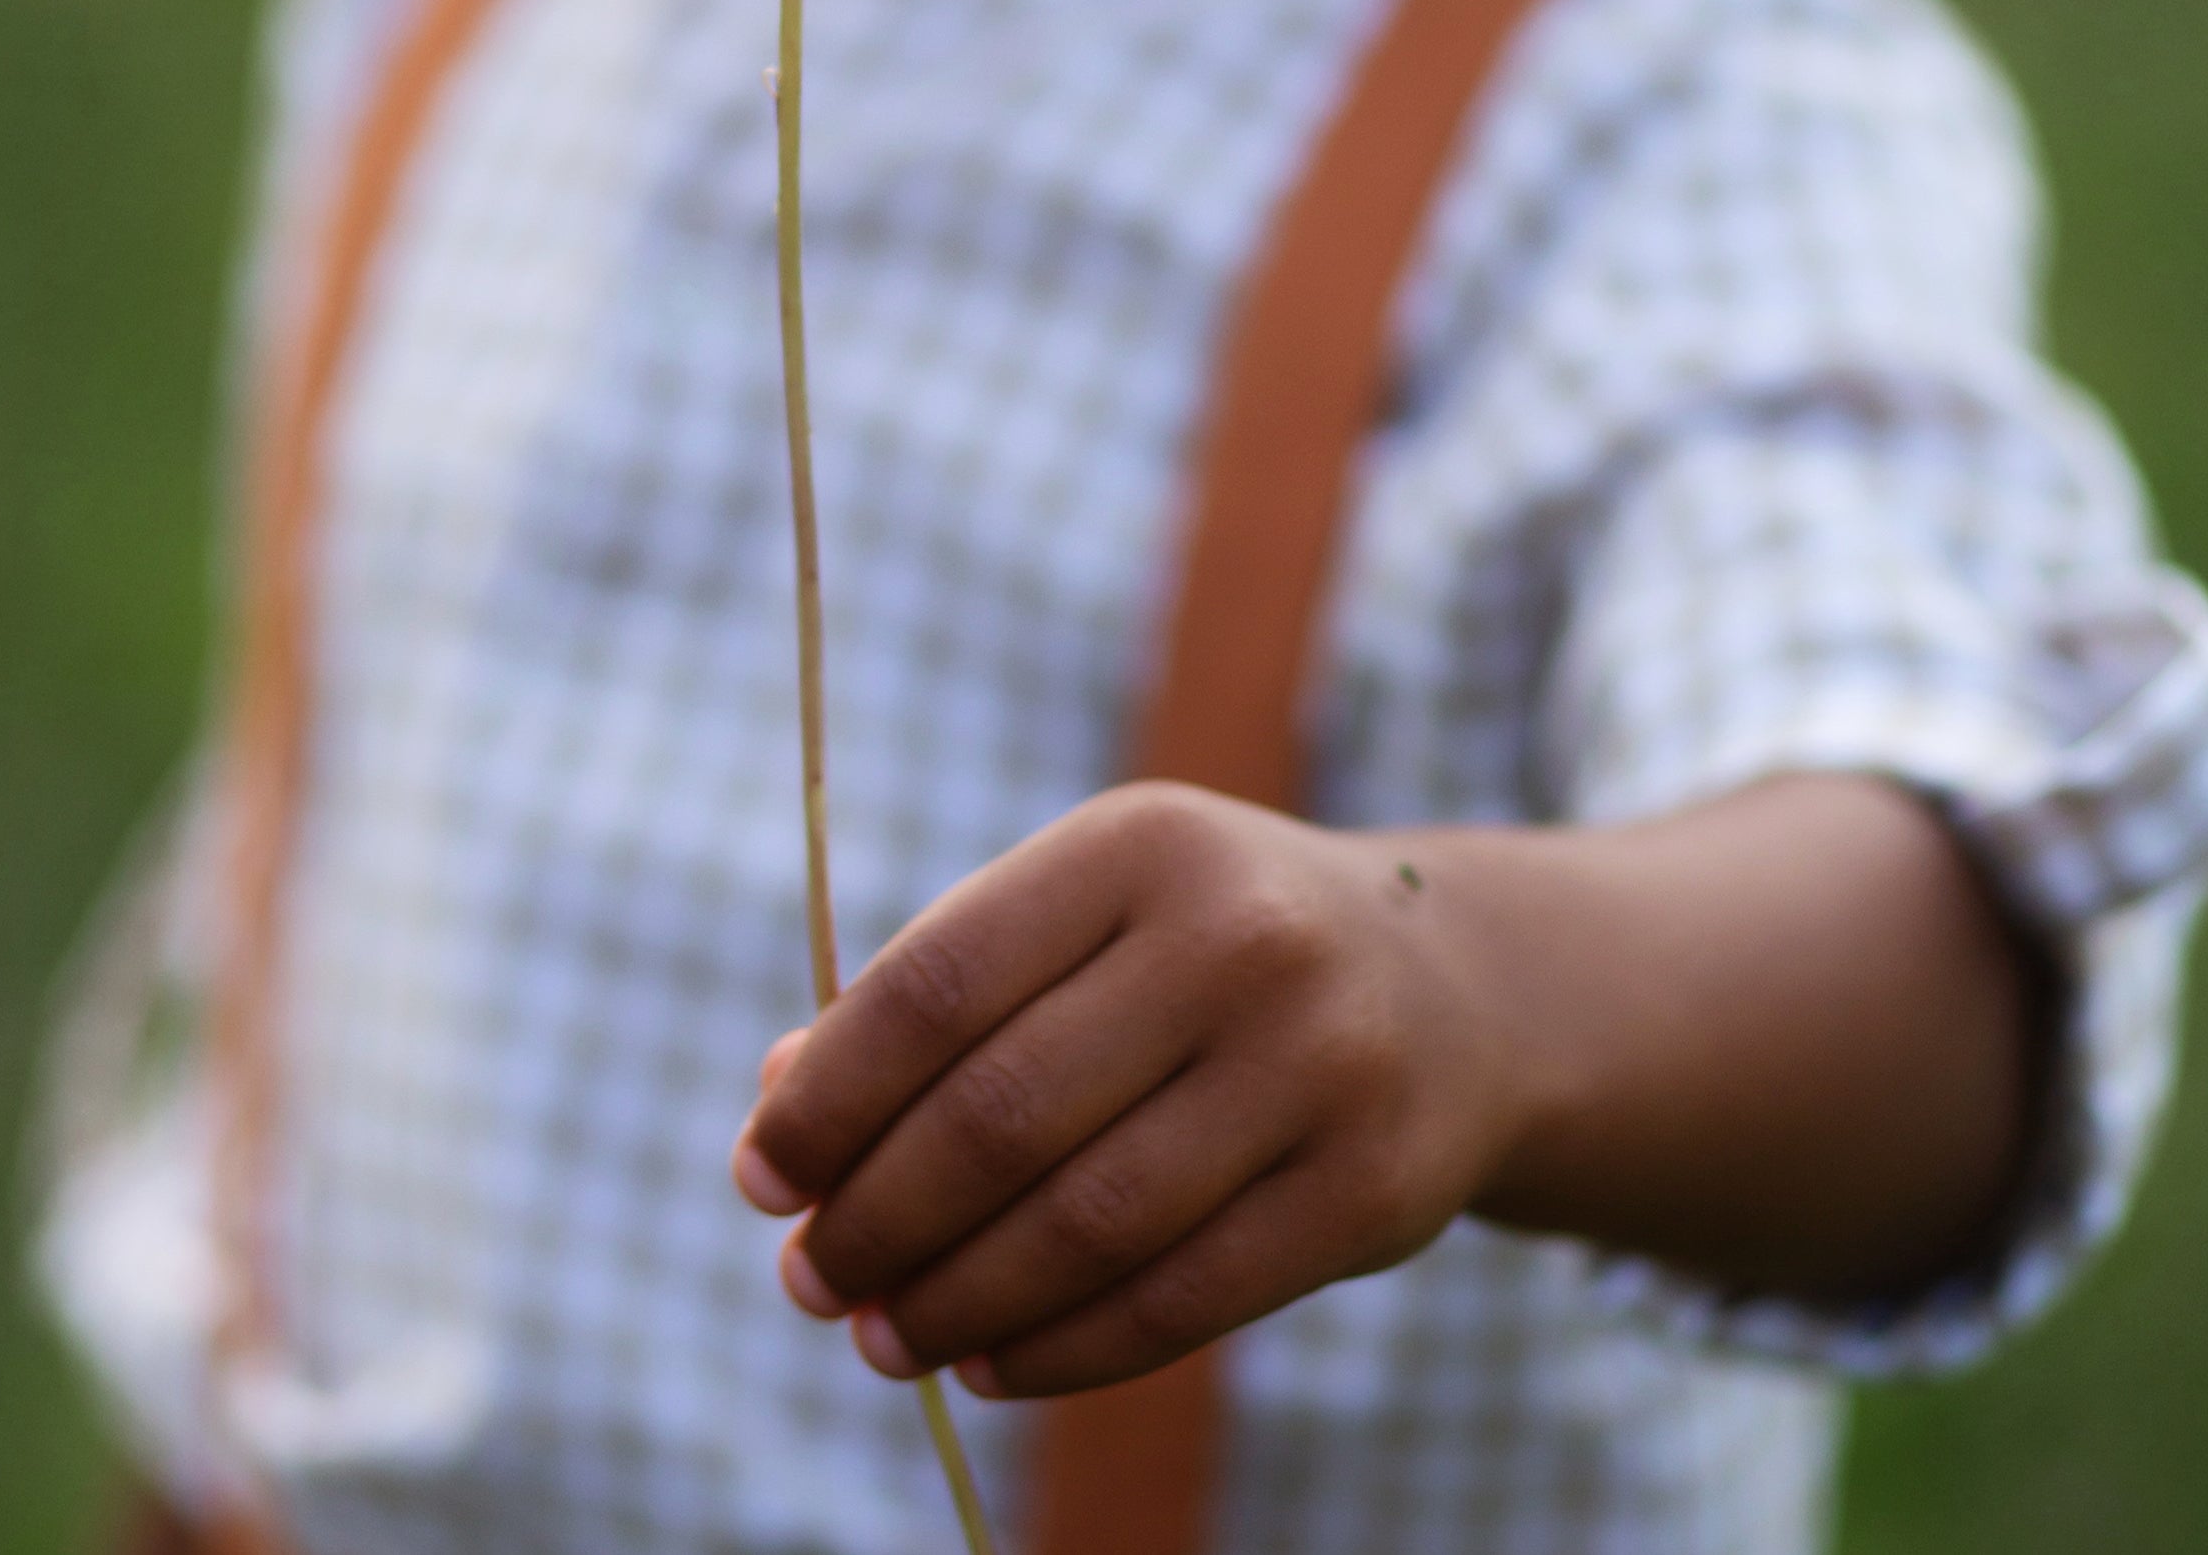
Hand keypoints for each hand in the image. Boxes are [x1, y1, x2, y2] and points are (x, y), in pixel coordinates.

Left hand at [726, 780, 1521, 1400]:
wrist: (1448, 987)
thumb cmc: (1202, 949)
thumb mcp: (1087, 912)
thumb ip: (941, 992)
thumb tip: (777, 1099)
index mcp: (1138, 844)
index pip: (939, 980)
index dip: (830, 1091)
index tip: (758, 1171)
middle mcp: (1237, 938)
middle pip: (1001, 1113)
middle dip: (877, 1217)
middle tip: (806, 1280)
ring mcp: (1317, 1064)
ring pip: (1086, 1223)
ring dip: (954, 1301)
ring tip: (879, 1338)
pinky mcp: (1368, 1191)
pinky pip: (1181, 1300)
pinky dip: (1061, 1349)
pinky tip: (987, 1362)